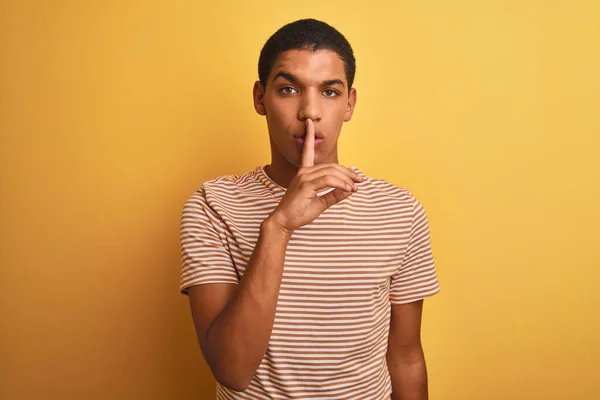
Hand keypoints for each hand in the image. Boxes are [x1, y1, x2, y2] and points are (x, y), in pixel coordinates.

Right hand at [269, 119, 364, 233]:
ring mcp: (303, 177)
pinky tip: (348, 190)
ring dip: (347, 180)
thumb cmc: (300, 212)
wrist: (285, 222)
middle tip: (360, 180)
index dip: (308, 135)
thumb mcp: (321, 203)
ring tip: (355, 188)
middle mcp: (304, 172)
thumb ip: (334, 195)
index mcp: (304, 172)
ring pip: (331, 172)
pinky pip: (328, 180)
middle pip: (331, 166)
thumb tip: (349, 190)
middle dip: (348, 172)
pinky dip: (341, 184)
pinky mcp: (306, 185)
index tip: (309, 122)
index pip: (307, 150)